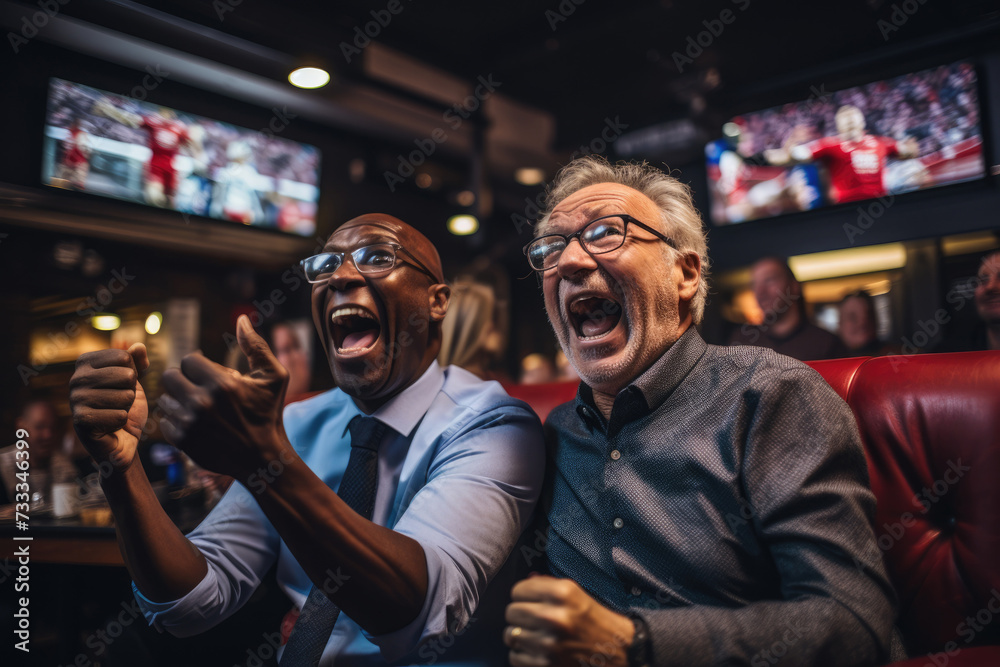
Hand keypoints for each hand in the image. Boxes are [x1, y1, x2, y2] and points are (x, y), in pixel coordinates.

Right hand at [70, 343, 149, 472]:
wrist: (121, 438)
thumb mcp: (133, 380)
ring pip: (125, 397)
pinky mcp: (80, 420)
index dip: (133, 373)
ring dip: (127, 407)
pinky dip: (121, 422)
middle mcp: (76, 378)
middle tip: (120, 401)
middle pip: (126, 376)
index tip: (122, 385)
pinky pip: (119, 416)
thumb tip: (139, 346)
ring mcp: (76, 399)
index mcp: (85, 362)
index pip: (124, 357)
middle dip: (132, 391)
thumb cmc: (124, 406)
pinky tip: (110, 425)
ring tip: (115, 411)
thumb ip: (136, 361)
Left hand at [159, 315, 290, 479]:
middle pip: (170, 376)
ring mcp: (189, 423)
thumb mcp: (274, 377)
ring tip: (200, 408)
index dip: (200, 366)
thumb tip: (241, 319)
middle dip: (185, 380)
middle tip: (200, 389)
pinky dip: (176, 421)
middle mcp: (202, 402)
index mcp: (222, 384)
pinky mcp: (182, 441)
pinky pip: (164, 420)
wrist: (262, 457)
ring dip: (180, 401)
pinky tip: (196, 424)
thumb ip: (256, 346)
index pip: (189, 359)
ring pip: (165, 398)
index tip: (213, 377)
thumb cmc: (269, 413)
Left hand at [505, 576, 634, 666]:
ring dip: (521, 637)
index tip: (532, 602)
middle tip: (534, 621)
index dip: (523, 597)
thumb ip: (548, 585)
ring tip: (537, 637)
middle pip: (511, 612)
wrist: (620, 652)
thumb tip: (525, 581)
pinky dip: (523, 656)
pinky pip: (515, 657)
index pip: (518, 590)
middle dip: (521, 616)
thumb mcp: (576, 595)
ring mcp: (548, 643)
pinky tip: (539, 652)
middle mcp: (553, 616)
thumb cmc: (596, 621)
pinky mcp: (545, 664)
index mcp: (562, 593)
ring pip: (510, 635)